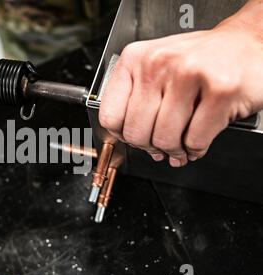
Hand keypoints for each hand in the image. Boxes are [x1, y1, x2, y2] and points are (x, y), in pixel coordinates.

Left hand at [99, 17, 262, 166]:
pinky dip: (195, 149)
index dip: (122, 135)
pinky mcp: (221, 90)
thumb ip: (136, 99)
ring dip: (174, 151)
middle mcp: (159, 63)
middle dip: (150, 147)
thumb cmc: (199, 59)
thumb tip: (126, 139)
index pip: (110, 115)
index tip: (133, 138)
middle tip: (161, 147)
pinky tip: (197, 142)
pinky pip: (194, 140)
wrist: (246, 42)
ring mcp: (189, 74)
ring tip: (180, 146)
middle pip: (136, 132)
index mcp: (135, 59)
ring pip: (165, 139)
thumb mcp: (155, 68)